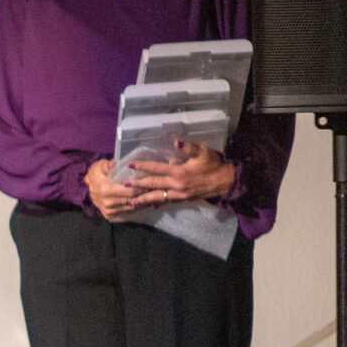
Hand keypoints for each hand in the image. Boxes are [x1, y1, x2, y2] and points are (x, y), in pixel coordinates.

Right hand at [83, 157, 144, 220]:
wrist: (88, 187)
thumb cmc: (97, 174)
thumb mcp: (99, 166)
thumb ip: (106, 165)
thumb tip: (113, 164)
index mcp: (106, 190)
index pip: (130, 191)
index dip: (141, 188)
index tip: (150, 184)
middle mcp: (107, 202)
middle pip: (132, 200)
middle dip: (143, 195)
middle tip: (153, 190)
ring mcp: (108, 210)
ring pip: (130, 207)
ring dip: (141, 202)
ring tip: (150, 196)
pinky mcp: (109, 215)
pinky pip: (126, 212)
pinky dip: (134, 207)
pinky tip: (141, 202)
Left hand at [112, 141, 235, 206]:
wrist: (224, 181)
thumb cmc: (213, 164)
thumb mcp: (203, 152)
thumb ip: (188, 147)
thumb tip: (175, 141)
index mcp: (178, 172)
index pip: (156, 169)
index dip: (142, 166)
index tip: (130, 165)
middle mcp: (176, 185)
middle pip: (152, 185)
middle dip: (137, 185)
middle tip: (123, 185)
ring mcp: (179, 195)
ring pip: (157, 197)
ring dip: (143, 198)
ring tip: (131, 201)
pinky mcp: (182, 200)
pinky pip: (166, 201)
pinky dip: (156, 203)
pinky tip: (148, 204)